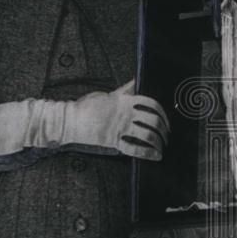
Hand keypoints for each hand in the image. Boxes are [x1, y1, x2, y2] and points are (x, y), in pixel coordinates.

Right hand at [0, 81, 169, 163]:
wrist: (69, 120)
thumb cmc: (87, 106)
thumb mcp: (108, 94)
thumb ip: (124, 90)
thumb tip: (135, 81)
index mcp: (125, 100)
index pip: (151, 104)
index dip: (162, 113)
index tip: (166, 120)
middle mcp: (125, 113)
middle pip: (153, 120)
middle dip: (163, 129)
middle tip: (167, 136)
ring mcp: (119, 127)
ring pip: (147, 134)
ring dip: (158, 141)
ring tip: (162, 146)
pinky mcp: (112, 141)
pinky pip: (134, 148)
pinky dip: (148, 153)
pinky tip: (155, 156)